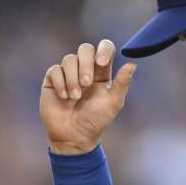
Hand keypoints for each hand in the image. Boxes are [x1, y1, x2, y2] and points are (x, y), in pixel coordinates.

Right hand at [40, 39, 136, 154]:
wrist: (73, 136)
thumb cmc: (96, 120)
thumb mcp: (113, 103)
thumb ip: (122, 83)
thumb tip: (133, 63)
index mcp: (102, 72)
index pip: (105, 48)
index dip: (104, 50)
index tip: (102, 63)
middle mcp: (85, 69)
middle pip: (85, 49)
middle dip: (86, 65)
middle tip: (87, 84)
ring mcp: (68, 73)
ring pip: (69, 59)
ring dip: (72, 78)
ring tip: (74, 97)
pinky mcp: (53, 80)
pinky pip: (55, 70)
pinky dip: (60, 83)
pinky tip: (64, 97)